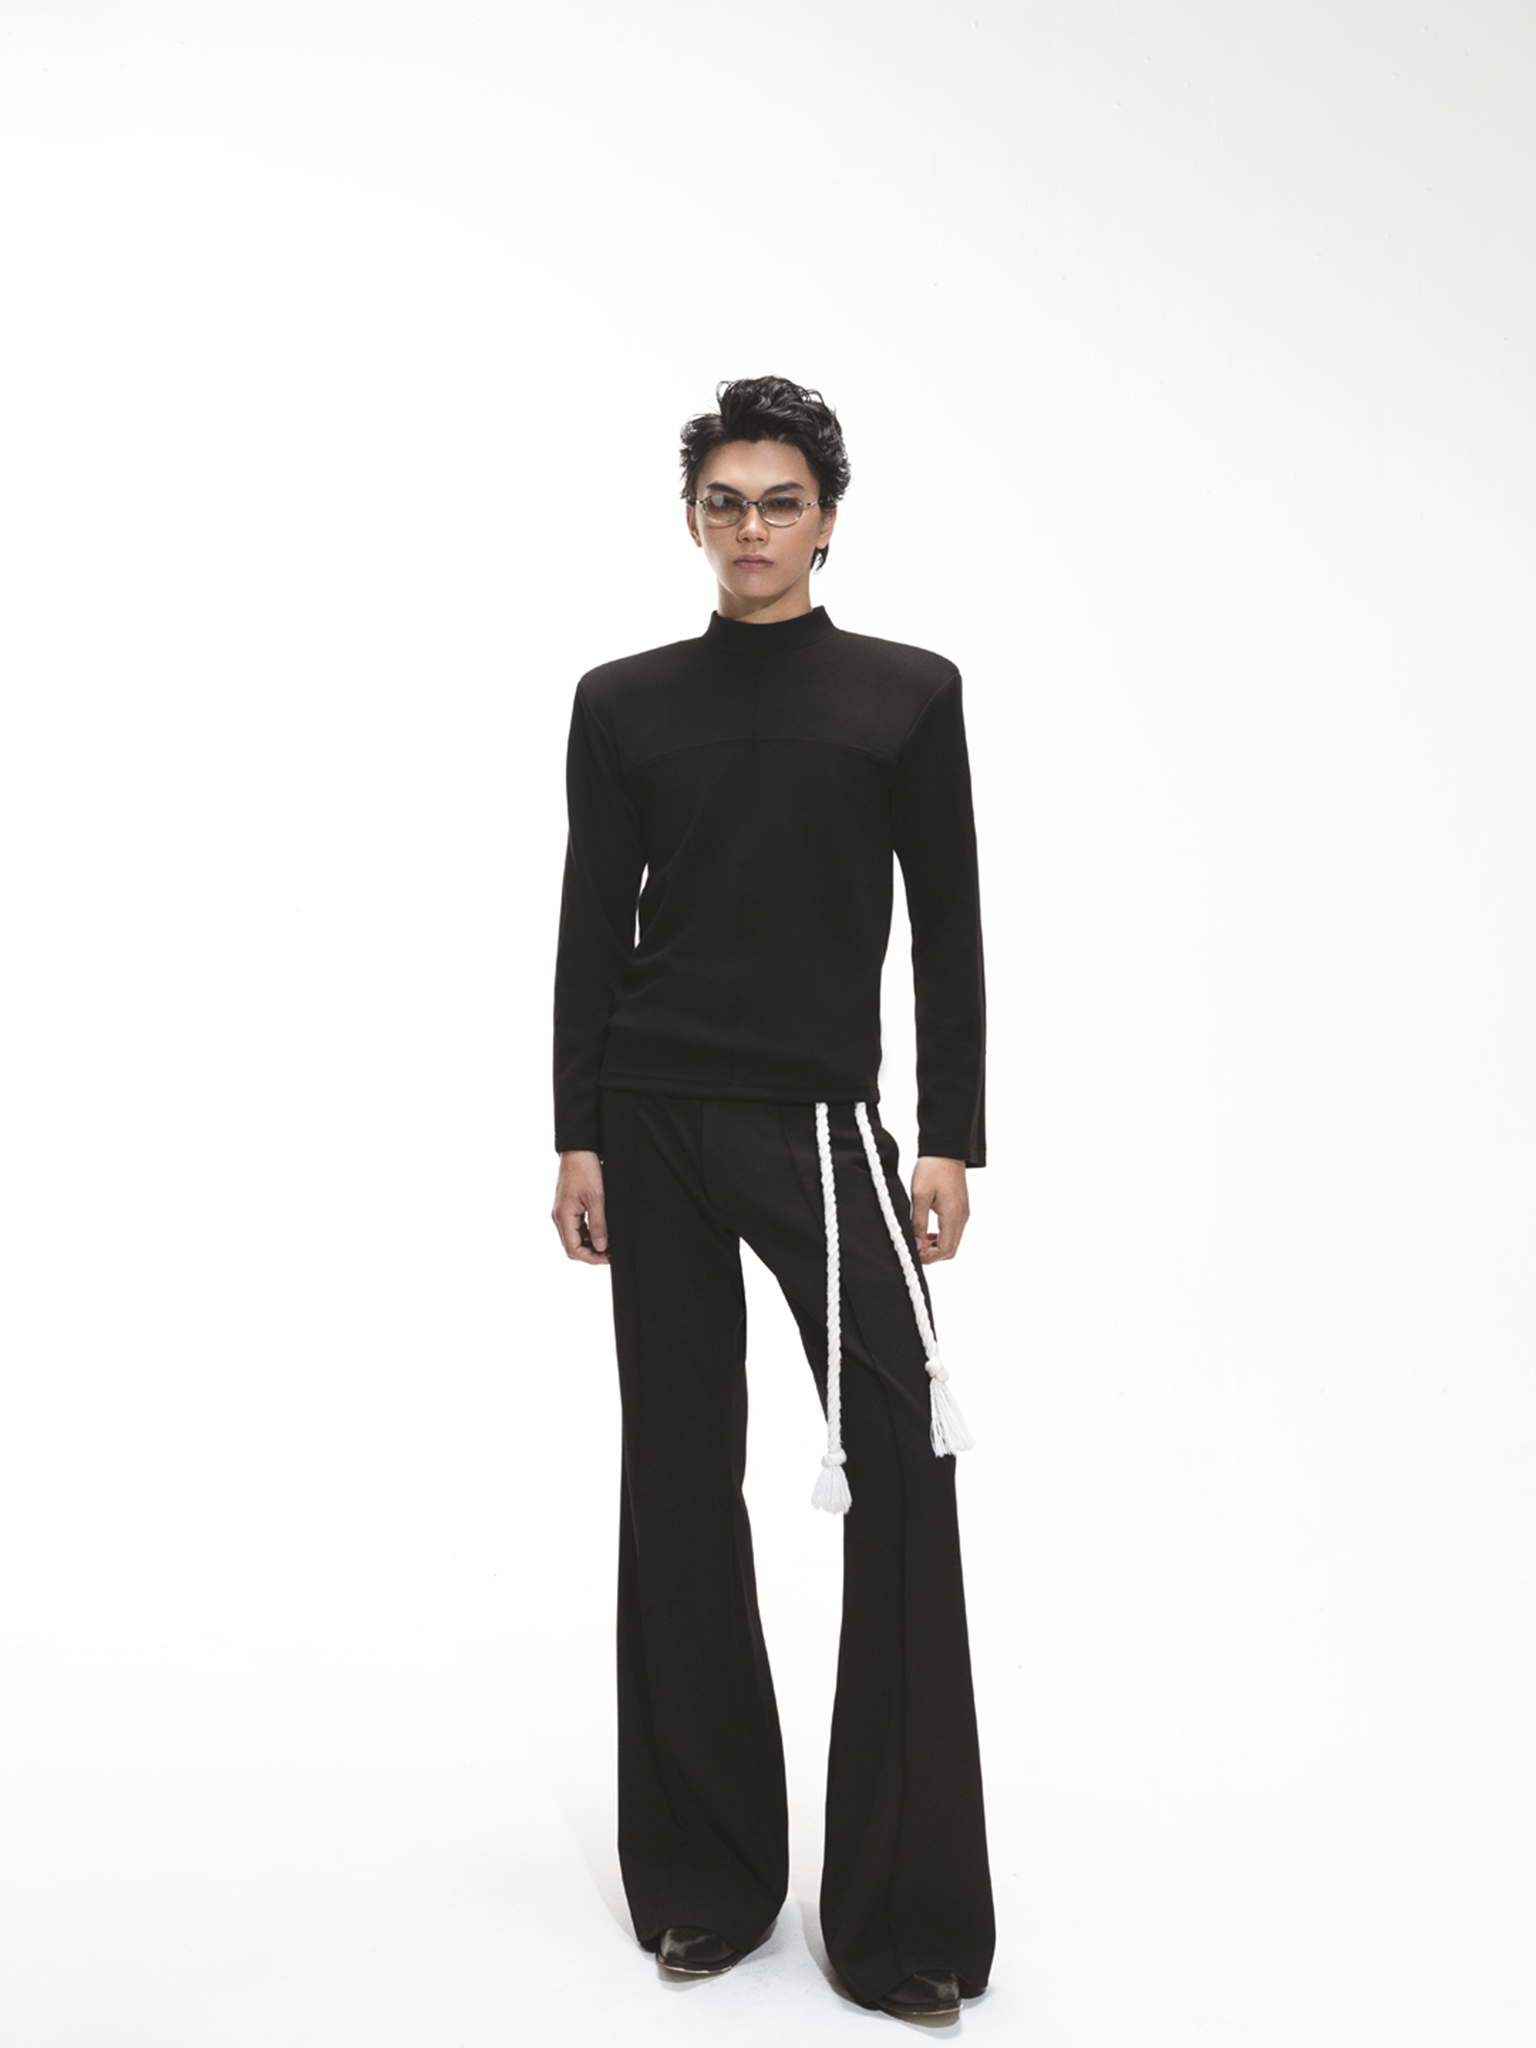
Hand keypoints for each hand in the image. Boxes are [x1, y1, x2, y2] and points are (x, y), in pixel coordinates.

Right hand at [552, 1149, 608, 1264]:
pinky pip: (575, 1227)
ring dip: (590, 1244)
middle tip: (611, 1253)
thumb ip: (599, 1225)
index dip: (591, 1258)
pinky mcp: (568, 1206)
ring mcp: (563, 1212)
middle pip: (572, 1246)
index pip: (573, 1249)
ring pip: (574, 1237)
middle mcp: (560, 1217)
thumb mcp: (597, 1199)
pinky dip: (587, 1233)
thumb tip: (601, 1247)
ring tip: (609, 1243)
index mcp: (564, 1216)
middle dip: (591, 1253)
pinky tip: (602, 1231)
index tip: (608, 1258)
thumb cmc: (586, 1170)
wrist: (578, 1150)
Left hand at [910, 1155, 968, 1263]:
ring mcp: (962, 1213)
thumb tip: (917, 1245)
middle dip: (932, 1255)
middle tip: (915, 1249)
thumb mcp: (920, 1195)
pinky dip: (940, 1237)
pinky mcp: (959, 1208)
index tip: (914, 1253)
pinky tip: (926, 1232)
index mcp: (953, 1215)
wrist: (945, 1150)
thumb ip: (919, 1223)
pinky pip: (952, 1231)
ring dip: (936, 1246)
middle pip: (951, 1249)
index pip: (946, 1249)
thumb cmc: (933, 1168)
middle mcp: (962, 1217)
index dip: (929, 1257)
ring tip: (918, 1240)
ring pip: (952, 1241)